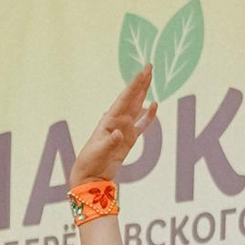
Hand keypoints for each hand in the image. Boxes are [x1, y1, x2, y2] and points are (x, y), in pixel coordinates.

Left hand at [68, 68, 154, 186]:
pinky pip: (142, 125)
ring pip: (137, 107)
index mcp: (109, 121)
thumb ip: (110, 142)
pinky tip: (155, 106)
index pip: (124, 99)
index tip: (143, 73)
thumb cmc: (90, 162)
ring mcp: (124, 130)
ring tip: (150, 79)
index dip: (134, 86)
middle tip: (149, 67)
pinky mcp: (129, 140)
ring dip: (144, 94)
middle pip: (132, 98)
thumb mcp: (99, 152)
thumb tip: (118, 134)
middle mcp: (117, 122)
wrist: (90, 176)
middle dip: (140, 83)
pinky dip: (149, 116)